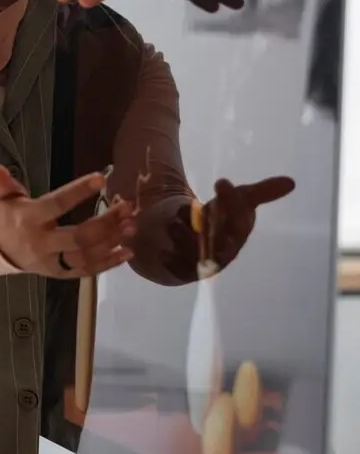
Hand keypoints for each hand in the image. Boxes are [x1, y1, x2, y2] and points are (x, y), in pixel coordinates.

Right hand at [0, 164, 136, 277]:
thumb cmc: (4, 217)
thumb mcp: (0, 197)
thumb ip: (1, 183)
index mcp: (28, 220)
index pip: (56, 205)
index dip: (78, 192)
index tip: (101, 179)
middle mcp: (41, 243)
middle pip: (78, 237)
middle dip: (105, 224)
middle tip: (126, 209)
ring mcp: (51, 261)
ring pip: (85, 256)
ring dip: (111, 242)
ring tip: (131, 226)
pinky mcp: (59, 273)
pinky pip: (86, 271)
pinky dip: (108, 264)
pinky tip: (127, 252)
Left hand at [161, 176, 295, 279]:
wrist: (194, 241)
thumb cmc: (221, 220)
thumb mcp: (238, 202)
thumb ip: (261, 192)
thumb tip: (291, 182)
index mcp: (238, 233)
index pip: (239, 218)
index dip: (231, 201)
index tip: (221, 182)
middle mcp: (224, 251)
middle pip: (219, 240)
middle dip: (207, 224)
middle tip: (197, 207)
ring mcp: (205, 263)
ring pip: (196, 254)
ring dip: (183, 238)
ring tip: (173, 224)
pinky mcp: (186, 272)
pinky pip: (179, 271)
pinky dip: (171, 262)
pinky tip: (163, 252)